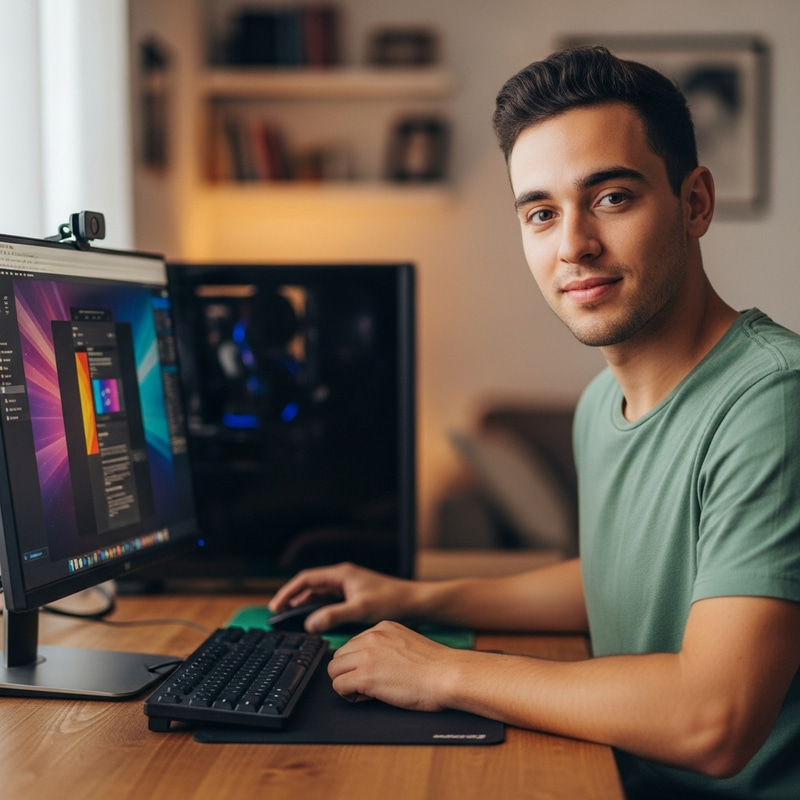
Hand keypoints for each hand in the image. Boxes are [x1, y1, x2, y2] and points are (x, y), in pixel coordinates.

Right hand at [268, 562, 415, 632]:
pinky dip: (317, 609)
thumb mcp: (360, 609)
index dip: (288, 591)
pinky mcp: (353, 595)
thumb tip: (309, 623)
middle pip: (310, 585)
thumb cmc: (391, 600)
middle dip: (292, 598)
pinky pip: (328, 600)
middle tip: (277, 614)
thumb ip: (333, 616)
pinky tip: (313, 620)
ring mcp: (348, 586)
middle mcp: (343, 577)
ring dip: (304, 604)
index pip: (306, 579)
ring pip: (319, 594)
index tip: (276, 605)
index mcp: (341, 574)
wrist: (413, 601)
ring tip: (290, 618)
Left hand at [328, 621, 461, 710]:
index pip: (353, 644)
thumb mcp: (407, 643)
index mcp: (383, 628)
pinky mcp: (366, 676)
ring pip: (334, 669)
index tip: (373, 673)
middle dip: (349, 672)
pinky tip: (367, 697)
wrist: (448, 674)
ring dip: (346, 682)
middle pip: (339, 656)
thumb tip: (373, 663)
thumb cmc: (436, 666)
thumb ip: (387, 647)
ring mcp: (367, 655)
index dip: (359, 663)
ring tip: (366, 692)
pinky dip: (348, 695)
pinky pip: (338, 685)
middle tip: (367, 685)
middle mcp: (372, 637)